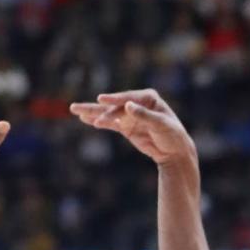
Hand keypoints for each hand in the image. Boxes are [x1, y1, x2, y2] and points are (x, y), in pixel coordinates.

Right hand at [70, 89, 196, 169]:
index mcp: (147, 98)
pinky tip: (86, 119)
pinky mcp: (126, 127)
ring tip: (74, 110)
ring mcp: (130, 115)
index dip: (114, 99)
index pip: (127, 98)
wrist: (175, 151)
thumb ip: (145, 116)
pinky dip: (99, 121)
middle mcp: (136, 104)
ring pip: (108, 113)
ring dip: (92, 113)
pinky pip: (110, 124)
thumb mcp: (161, 125)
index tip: (100, 100)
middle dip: (96, 107)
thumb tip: (128, 106)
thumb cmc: (172, 135)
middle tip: (77, 108)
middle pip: (113, 105)